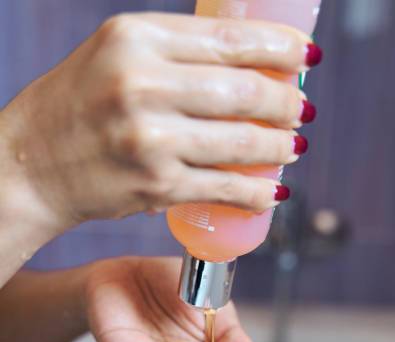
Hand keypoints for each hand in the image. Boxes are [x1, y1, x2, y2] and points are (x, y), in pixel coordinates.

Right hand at [3, 12, 318, 231]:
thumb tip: (245, 66)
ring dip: (279, 148)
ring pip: (240, 142)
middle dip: (286, 104)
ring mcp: (150, 138)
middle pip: (243, 90)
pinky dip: (255, 192)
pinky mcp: (155, 185)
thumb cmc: (77, 107)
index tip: (306, 57)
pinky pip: (222, 188)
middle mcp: (142, 84)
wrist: (31, 165)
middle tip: (302, 111)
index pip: (228, 38)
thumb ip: (174, 54)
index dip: (279, 48)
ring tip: (293, 148)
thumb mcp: (116, 55)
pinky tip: (272, 191)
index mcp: (135, 38)